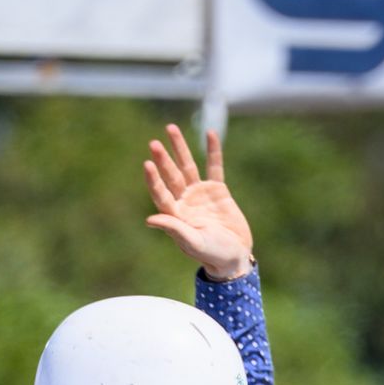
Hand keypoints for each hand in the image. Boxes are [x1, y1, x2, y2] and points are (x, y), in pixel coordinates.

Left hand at [145, 125, 252, 281]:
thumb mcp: (193, 242)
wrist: (235, 256)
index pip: (161, 194)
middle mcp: (185, 202)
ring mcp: (200, 194)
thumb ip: (174, 228)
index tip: (147, 164)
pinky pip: (215, 167)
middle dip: (164, 160)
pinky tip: (210, 133)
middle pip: (172, 176)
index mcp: (176, 215)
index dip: (154, 180)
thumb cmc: (212, 254)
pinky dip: (213, 151)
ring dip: (180, 148)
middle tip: (154, 143)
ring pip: (188, 166)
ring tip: (171, 128)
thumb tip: (150, 219)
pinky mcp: (218, 190)